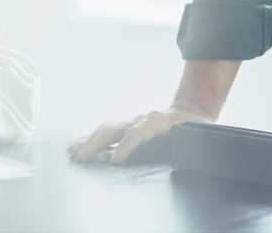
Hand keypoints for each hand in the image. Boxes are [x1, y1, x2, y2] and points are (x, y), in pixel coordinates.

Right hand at [68, 102, 213, 164]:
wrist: (191, 108)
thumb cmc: (196, 126)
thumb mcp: (198, 133)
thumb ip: (191, 141)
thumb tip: (188, 150)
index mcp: (158, 121)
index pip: (137, 133)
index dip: (126, 147)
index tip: (114, 162)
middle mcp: (141, 119)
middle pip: (114, 128)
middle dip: (96, 144)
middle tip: (81, 159)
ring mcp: (133, 121)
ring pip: (107, 128)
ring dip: (89, 141)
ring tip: (73, 153)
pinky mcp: (129, 126)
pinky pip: (107, 131)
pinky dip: (91, 139)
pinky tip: (77, 146)